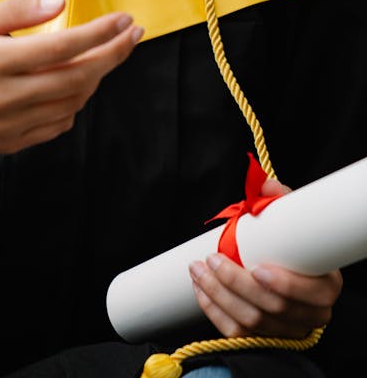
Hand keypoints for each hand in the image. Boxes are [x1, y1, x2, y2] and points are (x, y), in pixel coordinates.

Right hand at [0, 0, 142, 157]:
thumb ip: (14, 12)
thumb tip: (59, 3)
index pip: (61, 47)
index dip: (99, 33)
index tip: (124, 19)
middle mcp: (3, 97)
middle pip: (77, 78)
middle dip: (113, 55)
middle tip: (133, 34)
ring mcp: (8, 125)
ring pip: (72, 103)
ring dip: (96, 77)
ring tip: (103, 53)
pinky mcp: (10, 143)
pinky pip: (57, 124)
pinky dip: (74, 102)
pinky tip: (74, 82)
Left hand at [189, 179, 342, 338]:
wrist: (279, 268)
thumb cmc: (288, 245)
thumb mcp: (290, 220)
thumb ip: (279, 201)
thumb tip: (265, 184)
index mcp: (326, 285)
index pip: (313, 294)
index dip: (286, 285)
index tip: (257, 269)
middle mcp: (311, 314)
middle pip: (274, 308)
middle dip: (237, 284)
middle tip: (213, 259)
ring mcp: (287, 330)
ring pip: (252, 322)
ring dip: (219, 295)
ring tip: (198, 269)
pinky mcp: (263, 339)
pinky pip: (236, 332)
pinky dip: (214, 310)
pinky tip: (200, 288)